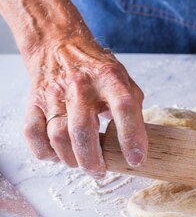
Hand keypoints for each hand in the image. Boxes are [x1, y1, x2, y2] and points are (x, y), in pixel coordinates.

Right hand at [24, 35, 146, 175]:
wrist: (58, 45)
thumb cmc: (94, 67)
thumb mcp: (122, 77)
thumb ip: (132, 103)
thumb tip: (140, 136)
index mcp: (109, 78)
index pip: (124, 107)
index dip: (132, 136)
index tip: (136, 159)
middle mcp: (80, 85)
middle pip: (83, 130)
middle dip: (93, 160)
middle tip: (100, 171)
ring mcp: (54, 93)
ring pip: (58, 136)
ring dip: (71, 159)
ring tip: (82, 163)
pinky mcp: (34, 102)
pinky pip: (34, 134)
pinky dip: (45, 152)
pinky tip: (58, 154)